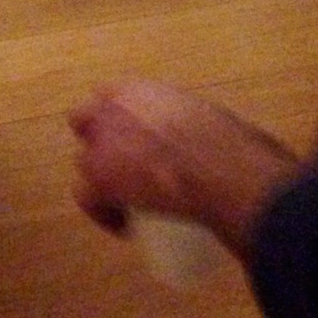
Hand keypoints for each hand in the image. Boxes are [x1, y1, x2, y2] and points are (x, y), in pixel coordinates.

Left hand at [69, 79, 301, 261]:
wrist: (224, 170)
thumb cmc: (233, 146)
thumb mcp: (213, 120)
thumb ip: (202, 124)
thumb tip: (217, 144)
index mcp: (139, 89)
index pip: (108, 98)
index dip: (119, 123)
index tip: (137, 144)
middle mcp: (113, 108)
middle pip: (86, 123)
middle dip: (101, 145)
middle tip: (129, 172)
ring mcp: (102, 143)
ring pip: (84, 163)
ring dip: (102, 180)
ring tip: (131, 204)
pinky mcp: (100, 178)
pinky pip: (87, 198)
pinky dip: (105, 215)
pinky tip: (127, 228)